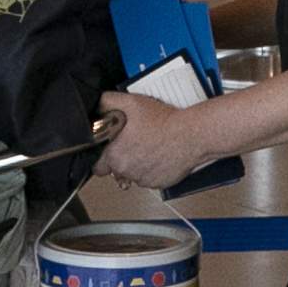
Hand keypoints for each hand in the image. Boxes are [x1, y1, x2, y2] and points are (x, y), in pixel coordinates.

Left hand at [94, 89, 210, 190]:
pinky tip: (158, 155)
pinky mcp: (158, 184)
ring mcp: (142, 179)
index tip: (110, 149)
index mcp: (114, 155)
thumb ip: (107, 104)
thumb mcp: (130, 102)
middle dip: (121, 160)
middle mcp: (126, 171)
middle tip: (132, 146)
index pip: (98, 166)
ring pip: (133, 175)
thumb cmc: (163, 121)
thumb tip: (96, 108)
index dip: (103, 156)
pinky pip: (149, 179)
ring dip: (137, 165)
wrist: (191, 135)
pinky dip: (152, 170)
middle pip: (116, 171)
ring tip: (148, 147)